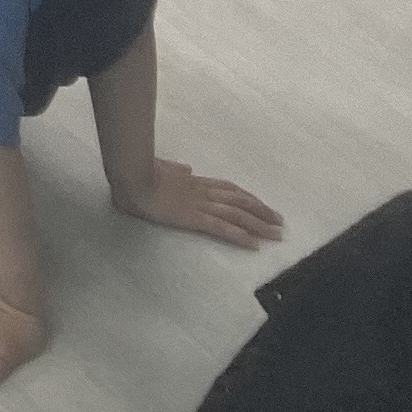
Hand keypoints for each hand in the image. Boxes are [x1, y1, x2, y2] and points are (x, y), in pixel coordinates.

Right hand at [113, 161, 284, 247]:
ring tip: (276, 234)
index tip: (262, 205)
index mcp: (193, 181)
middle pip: (240, 201)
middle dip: (262, 211)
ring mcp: (200, 205)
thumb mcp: (159, 166)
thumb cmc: (138, 172)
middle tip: (280, 222)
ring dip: (259, 224)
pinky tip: (254, 245)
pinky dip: (240, 236)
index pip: (228, 189)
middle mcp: (202, 192)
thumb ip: (172, 167)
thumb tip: (184, 167)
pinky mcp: (194, 218)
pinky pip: (222, 228)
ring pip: (237, 214)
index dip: (247, 197)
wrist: (131, 177)